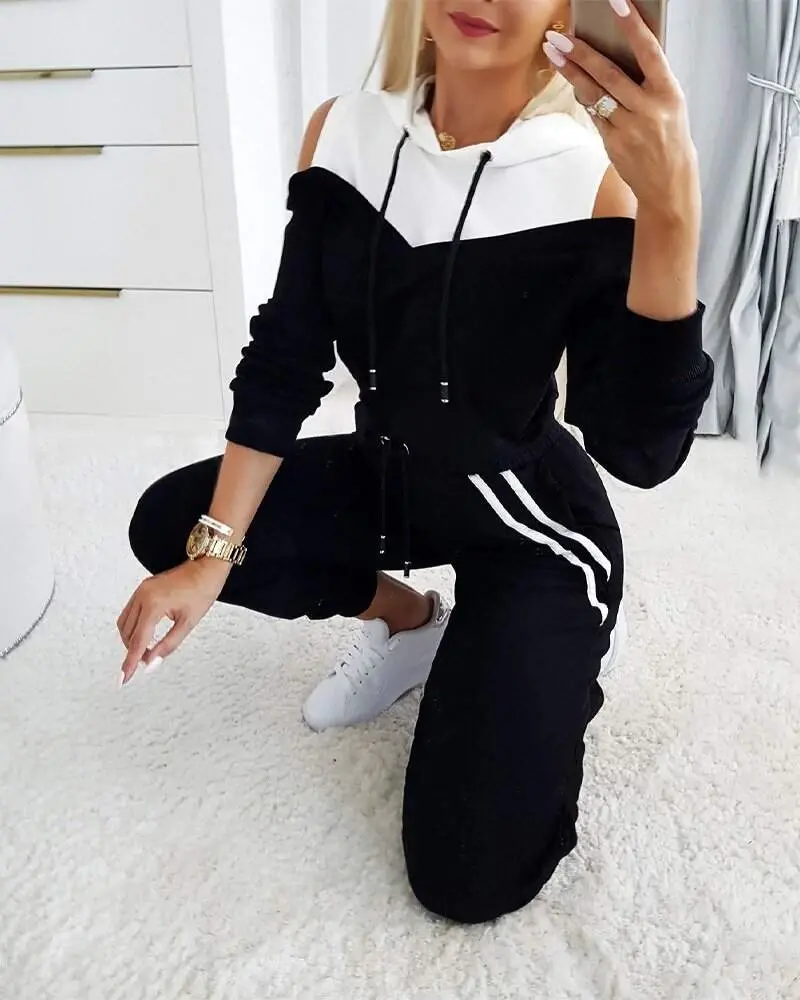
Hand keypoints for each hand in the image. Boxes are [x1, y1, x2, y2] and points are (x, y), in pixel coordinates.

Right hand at [116, 560, 228, 685]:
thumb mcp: (188, 623)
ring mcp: (140, 591)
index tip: (124, 679)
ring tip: (147, 650)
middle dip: (134, 651)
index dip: (130, 662)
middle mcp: (142, 596)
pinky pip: (129, 612)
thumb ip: (169, 645)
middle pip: (127, 633)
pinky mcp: (142, 589)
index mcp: (154, 604)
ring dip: (131, 640)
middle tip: (148, 662)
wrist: (206, 567)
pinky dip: (132, 627)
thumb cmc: (202, 591)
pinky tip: (144, 635)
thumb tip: (152, 663)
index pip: (138, 641)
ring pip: (124, 623)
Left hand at [543, 0, 700, 223]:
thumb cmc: (671, 137)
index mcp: (668, 92)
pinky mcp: (613, 142)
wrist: (669, 181)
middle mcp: (649, 109)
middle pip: (610, 74)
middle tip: (561, 36)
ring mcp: (629, 127)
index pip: (649, 51)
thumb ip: (649, 80)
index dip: (632, 25)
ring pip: (595, 94)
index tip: (616, 2)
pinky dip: (582, 95)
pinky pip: (593, 113)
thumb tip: (621, 51)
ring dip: (572, 71)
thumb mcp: (671, 103)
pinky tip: (571, 79)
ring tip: (554, 52)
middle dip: (583, 53)